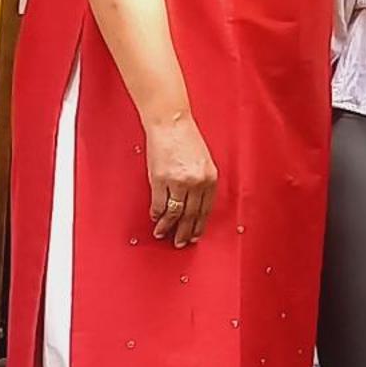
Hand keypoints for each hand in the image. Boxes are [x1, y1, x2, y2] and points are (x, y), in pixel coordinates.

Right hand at [145, 116, 216, 247]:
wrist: (170, 123)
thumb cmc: (186, 138)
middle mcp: (197, 182)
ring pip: (174, 213)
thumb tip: (195, 202)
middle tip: (181, 242)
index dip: (200, 224)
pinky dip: (156, 214)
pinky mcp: (160, 180)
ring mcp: (178, 182)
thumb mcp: (203, 161)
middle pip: (191, 215)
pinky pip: (159, 204)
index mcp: (210, 177)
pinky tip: (155, 218)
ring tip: (164, 234)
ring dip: (168, 226)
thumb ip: (202, 181)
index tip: (196, 235)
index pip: (206, 209)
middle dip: (186, 231)